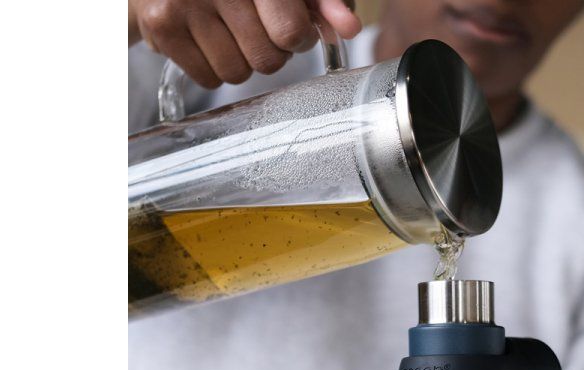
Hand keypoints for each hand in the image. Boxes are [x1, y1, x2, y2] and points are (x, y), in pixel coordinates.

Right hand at [128, 0, 361, 87]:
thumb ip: (322, 1)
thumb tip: (349, 27)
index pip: (291, 32)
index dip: (298, 38)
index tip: (289, 27)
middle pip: (268, 60)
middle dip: (269, 52)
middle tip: (254, 28)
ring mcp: (186, 3)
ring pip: (238, 73)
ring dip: (240, 61)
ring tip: (227, 31)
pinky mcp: (162, 24)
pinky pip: (209, 78)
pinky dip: (212, 68)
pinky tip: (205, 39)